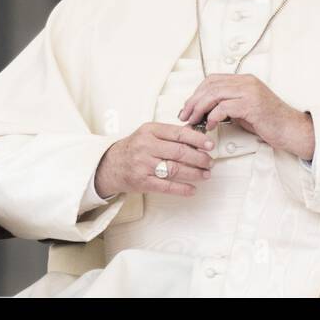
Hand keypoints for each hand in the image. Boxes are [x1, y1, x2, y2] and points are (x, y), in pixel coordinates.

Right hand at [94, 122, 215, 197]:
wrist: (109, 164)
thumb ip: (171, 134)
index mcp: (150, 131)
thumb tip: (197, 134)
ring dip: (194, 173)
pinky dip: (182, 188)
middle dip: (199, 158)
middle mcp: (146, 147)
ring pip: (175, 169)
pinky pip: (166, 186)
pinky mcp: (142, 182)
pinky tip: (192, 189)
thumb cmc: (134, 147)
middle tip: (209, 162)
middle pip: (179, 152)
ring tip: (205, 174)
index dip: (197, 139)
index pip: (178, 133)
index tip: (209, 145)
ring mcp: (143, 165)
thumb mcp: (149, 133)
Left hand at [178, 75, 314, 159]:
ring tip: (193, 121)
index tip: (188, 107)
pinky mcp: (251, 104)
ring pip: (214, 94)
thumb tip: (206, 111)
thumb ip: (228, 106)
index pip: (213, 80)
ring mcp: (250, 91)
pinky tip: (210, 125)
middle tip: (185, 115)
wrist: (291, 129)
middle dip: (193, 101)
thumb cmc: (270, 122)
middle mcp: (246, 82)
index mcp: (245, 80)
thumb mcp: (245, 110)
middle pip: (210, 85)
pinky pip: (224, 107)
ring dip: (199, 108)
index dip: (197, 92)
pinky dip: (212, 116)